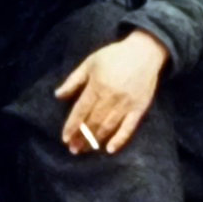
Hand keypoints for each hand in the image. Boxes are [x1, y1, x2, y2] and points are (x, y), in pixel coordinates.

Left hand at [54, 31, 167, 154]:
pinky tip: (110, 149)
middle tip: (74, 149)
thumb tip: (57, 95)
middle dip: (81, 137)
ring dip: (95, 140)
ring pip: (107, 127)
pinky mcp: (139, 108)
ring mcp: (126, 104)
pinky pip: (129, 127)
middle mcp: (110, 98)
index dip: (72, 126)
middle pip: (93, 122)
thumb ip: (73, 80)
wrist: (145, 51)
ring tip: (86, 150)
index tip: (65, 138)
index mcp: (97, 86)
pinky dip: (119, 140)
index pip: (81, 111)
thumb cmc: (115, 56)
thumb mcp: (90, 62)